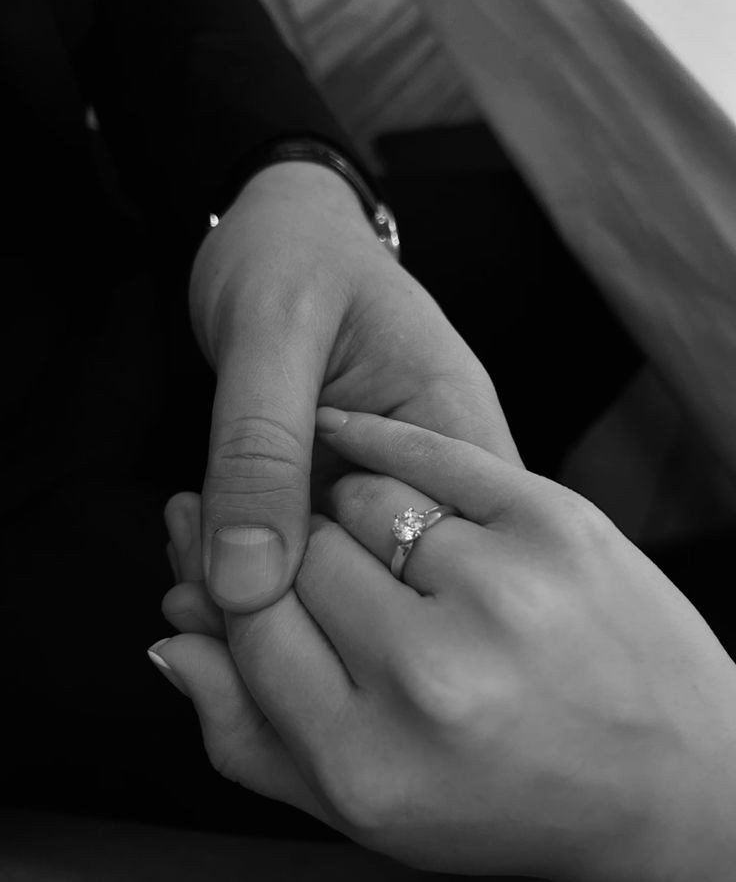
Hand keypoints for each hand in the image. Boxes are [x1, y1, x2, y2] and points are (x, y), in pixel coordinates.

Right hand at [153, 411, 735, 881]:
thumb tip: (175, 644)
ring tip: (370, 537)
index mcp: (370, 761)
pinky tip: (355, 437)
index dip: (221, 576)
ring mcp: (502, 590)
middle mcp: (433, 677)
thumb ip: (248, 736)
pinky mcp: (554, 522)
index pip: (249, 621)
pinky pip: (423, 451)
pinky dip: (377, 436)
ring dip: (344, 508)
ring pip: (355, 499)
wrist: (678, 778)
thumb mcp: (365, 805)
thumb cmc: (512, 797)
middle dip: (289, 548)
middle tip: (297, 544)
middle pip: (295, 556)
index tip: (212, 545)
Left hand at [190, 160, 520, 612]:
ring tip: (182, 569)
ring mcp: (389, 489)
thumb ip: (260, 449)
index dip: (349, 607)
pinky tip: (194, 555)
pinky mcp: (344, 497)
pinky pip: (305, 557)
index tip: (246, 605)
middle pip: (387, 589)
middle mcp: (439, 476)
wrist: (277, 228)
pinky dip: (247, 567)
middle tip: (193, 591)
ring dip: (256, 592)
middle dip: (286, 608)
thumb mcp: (273, 332)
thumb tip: (247, 586)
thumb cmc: (292, 252)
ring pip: (338, 585)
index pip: (439, 562)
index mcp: (458, 432)